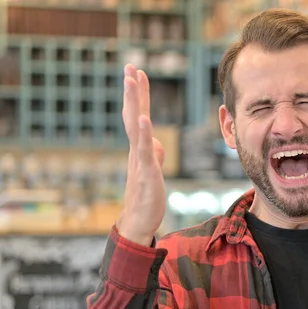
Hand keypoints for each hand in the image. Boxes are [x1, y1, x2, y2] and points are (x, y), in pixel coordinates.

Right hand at [117, 64, 165, 245]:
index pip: (139, 116)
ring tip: (131, 81)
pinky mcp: (146, 172)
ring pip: (135, 126)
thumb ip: (154, 154)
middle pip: (133, 115)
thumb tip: (157, 143)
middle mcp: (137, 149)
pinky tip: (143, 118)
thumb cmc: (146, 196)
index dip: (139, 95)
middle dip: (132, 91)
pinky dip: (143, 133)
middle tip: (129, 66)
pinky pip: (144, 150)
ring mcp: (140, 159)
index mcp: (140, 148)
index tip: (138, 73)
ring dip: (134, 103)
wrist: (138, 221)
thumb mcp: (153, 171)